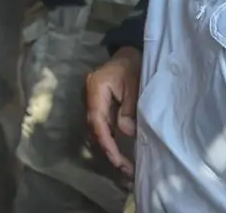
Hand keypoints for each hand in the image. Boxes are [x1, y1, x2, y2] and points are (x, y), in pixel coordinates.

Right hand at [84, 48, 141, 177]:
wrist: (130, 53)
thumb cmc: (133, 65)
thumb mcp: (135, 83)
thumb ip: (130, 107)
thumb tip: (125, 132)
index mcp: (95, 88)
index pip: (97, 120)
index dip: (106, 142)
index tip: (117, 160)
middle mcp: (90, 98)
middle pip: (95, 130)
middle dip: (109, 152)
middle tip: (126, 171)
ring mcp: (94, 103)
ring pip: (98, 132)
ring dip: (110, 150)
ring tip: (127, 169)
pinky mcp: (101, 109)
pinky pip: (104, 129)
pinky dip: (112, 143)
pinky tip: (122, 156)